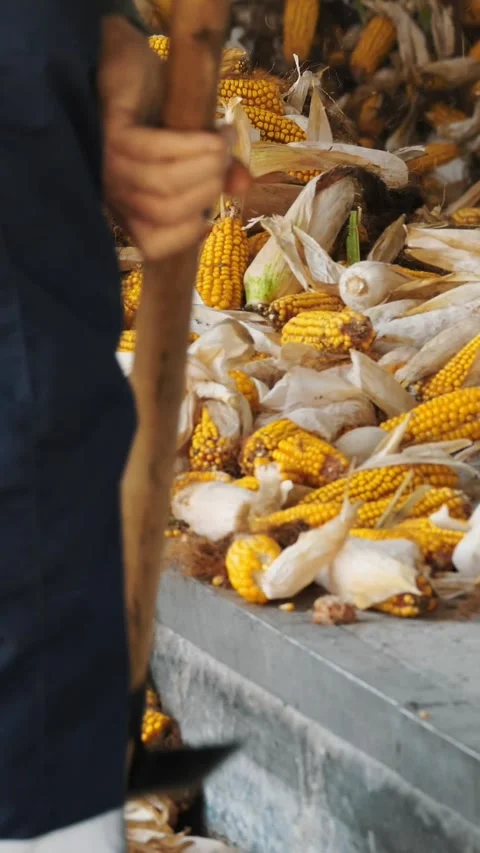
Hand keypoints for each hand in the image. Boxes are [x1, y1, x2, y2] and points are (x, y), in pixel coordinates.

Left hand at [99, 17, 249, 260]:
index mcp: (129, 207)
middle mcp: (115, 192)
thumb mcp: (194, 145)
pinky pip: (157, 152)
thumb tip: (244, 186)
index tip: (212, 217)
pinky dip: (193, 146)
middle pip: (166, 214)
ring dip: (205, 166)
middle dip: (208, 190)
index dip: (187, 236)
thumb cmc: (157, 108)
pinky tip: (215, 134)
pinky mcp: (113, 132)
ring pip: (164, 186)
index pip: (153, 245)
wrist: (127, 57)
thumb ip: (216, 171)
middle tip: (227, 160)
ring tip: (224, 142)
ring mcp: (110, 164)